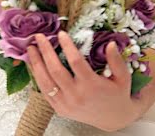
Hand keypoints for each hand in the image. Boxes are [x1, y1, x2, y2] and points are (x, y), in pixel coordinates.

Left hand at [25, 31, 154, 131]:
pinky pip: (45, 91)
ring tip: (31, 48)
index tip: (61, 33)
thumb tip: (110, 43)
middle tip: (39, 36)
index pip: (75, 62)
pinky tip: (34, 65)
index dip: (67, 46)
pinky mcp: (59, 109)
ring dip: (36, 63)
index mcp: (92, 85)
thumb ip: (116, 60)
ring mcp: (66, 104)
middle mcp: (77, 95)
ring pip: (46, 81)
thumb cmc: (118, 95)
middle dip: (45, 51)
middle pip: (55, 70)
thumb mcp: (123, 78)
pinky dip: (37, 77)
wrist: (113, 119)